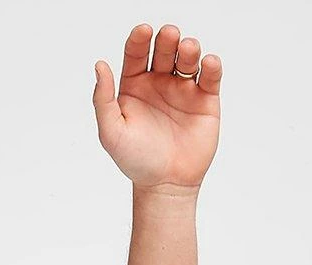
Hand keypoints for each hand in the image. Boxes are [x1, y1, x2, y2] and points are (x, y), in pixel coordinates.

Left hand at [92, 21, 222, 191]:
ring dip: (189, 48)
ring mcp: (183, 89)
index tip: (144, 31)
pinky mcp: (205, 99)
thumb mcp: (111, 133)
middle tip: (170, 36)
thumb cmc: (136, 161)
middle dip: (168, 38)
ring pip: (188, 57)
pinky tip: (207, 63)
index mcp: (135, 85)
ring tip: (187, 51)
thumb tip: (100, 65)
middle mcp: (159, 82)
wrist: (165, 185)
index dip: (140, 38)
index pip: (137, 52)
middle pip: (164, 49)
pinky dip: (211, 66)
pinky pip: (211, 76)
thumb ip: (103, 100)